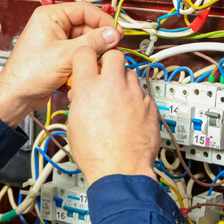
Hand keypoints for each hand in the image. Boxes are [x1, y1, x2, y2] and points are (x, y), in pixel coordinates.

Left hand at [0, 2, 122, 127]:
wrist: (17, 96)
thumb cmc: (27, 74)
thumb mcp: (65, 56)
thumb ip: (92, 43)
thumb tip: (112, 34)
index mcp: (50, 17)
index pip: (84, 10)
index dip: (102, 20)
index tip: (116, 32)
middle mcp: (52, 27)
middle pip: (86, 28)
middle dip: (97, 41)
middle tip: (109, 51)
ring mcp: (55, 43)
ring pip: (83, 44)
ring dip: (89, 55)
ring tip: (92, 65)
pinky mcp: (58, 58)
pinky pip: (77, 56)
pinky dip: (81, 64)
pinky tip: (80, 73)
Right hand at [67, 47, 159, 185]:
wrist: (119, 170)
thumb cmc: (95, 153)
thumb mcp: (73, 125)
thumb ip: (78, 102)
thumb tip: (81, 96)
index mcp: (88, 89)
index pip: (84, 53)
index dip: (84, 56)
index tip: (86, 62)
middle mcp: (112, 86)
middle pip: (114, 55)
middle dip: (109, 62)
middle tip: (105, 75)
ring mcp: (134, 95)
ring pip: (131, 73)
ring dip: (123, 81)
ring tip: (118, 97)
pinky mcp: (149, 105)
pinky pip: (142, 93)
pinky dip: (135, 98)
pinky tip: (130, 113)